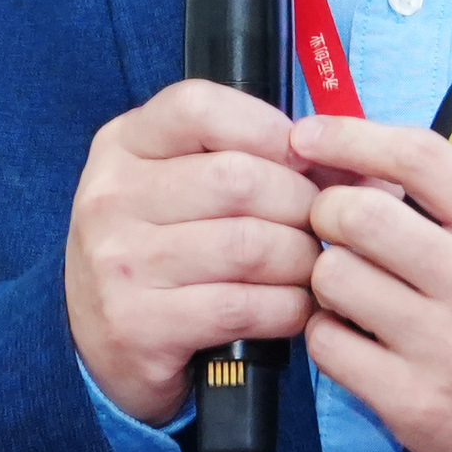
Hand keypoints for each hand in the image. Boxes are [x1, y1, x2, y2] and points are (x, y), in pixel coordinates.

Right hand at [66, 82, 323, 425]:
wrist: (98, 344)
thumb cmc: (163, 252)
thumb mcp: (180, 185)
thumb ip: (247, 157)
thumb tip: (354, 163)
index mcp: (122, 145)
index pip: (201, 108)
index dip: (270, 129)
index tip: (305, 162)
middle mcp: (110, 197)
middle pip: (239, 179)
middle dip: (303, 205)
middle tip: (322, 229)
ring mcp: (117, 262)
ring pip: (249, 246)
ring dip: (302, 262)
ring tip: (312, 270)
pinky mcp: (136, 324)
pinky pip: (242, 307)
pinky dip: (288, 309)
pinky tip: (294, 309)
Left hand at [288, 112, 451, 451]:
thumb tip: (358, 164)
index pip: (419, 156)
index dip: (350, 137)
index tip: (310, 137)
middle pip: (358, 214)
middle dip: (327, 212)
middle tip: (335, 228)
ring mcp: (445, 348)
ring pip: (332, 277)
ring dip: (326, 275)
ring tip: (353, 288)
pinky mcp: (412, 403)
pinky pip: (326, 343)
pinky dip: (326, 331)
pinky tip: (353, 334)